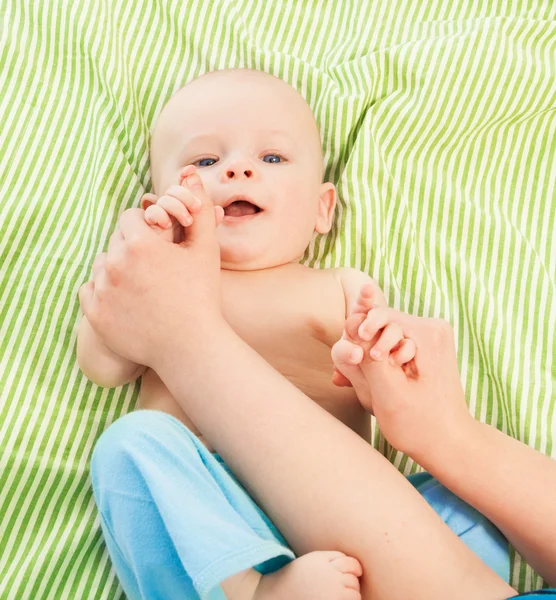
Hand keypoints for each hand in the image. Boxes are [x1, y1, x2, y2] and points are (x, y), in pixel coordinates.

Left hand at [78, 167, 224, 368]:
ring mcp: (102, 290)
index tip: (160, 245)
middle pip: (115, 240)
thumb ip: (198, 209)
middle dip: (132, 247)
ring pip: (102, 264)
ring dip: (117, 268)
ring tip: (143, 286)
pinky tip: (127, 301)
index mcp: (139, 242)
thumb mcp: (205, 249)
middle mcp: (114, 263)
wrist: (191, 347)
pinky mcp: (95, 315)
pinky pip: (90, 289)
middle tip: (155, 268)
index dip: (147, 228)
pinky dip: (104, 292)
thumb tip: (191, 175)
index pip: (130, 218)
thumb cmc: (202, 295)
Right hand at [332, 288, 473, 463]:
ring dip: (370, 352)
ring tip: (364, 381)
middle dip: (364, 344)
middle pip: (383, 320)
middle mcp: (435, 327)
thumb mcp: (387, 392)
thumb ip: (368, 356)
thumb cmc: (419, 425)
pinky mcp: (429, 344)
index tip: (355, 360)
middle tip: (352, 376)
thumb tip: (351, 324)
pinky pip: (396, 340)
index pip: (380, 316)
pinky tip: (375, 379)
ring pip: (386, 330)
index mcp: (429, 334)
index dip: (359, 334)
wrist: (448, 442)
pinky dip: (381, 357)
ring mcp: (434, 334)